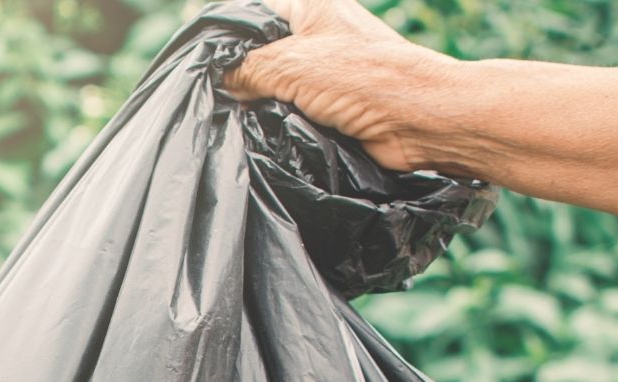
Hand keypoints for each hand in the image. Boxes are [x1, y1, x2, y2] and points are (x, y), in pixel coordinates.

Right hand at [225, 0, 459, 171]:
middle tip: (214, 97)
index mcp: (310, 5)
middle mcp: (319, 32)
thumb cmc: (361, 78)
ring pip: (274, 85)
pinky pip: (291, 110)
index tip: (198, 66)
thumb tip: (218, 84)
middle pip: (260, 52)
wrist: (419, 120)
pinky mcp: (333, 104)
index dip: (224, 38)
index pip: (250, 14)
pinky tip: (261, 132)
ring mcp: (326, 70)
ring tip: (235, 117)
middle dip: (240, 76)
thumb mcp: (288, 64)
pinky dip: (278, 121)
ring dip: (259, 103)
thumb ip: (244, 70)